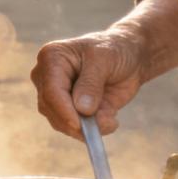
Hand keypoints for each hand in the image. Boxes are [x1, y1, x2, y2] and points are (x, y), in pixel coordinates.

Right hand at [31, 30, 145, 139]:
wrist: (129, 57)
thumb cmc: (115, 49)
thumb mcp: (105, 59)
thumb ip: (92, 83)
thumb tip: (82, 108)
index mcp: (52, 57)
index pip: (51, 91)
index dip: (64, 111)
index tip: (80, 125)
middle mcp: (47, 77)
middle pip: (50, 109)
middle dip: (76, 122)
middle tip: (105, 124)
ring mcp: (56, 95)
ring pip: (60, 122)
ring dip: (87, 128)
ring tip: (111, 118)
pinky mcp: (68, 109)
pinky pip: (74, 128)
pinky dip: (93, 129)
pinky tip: (110, 118)